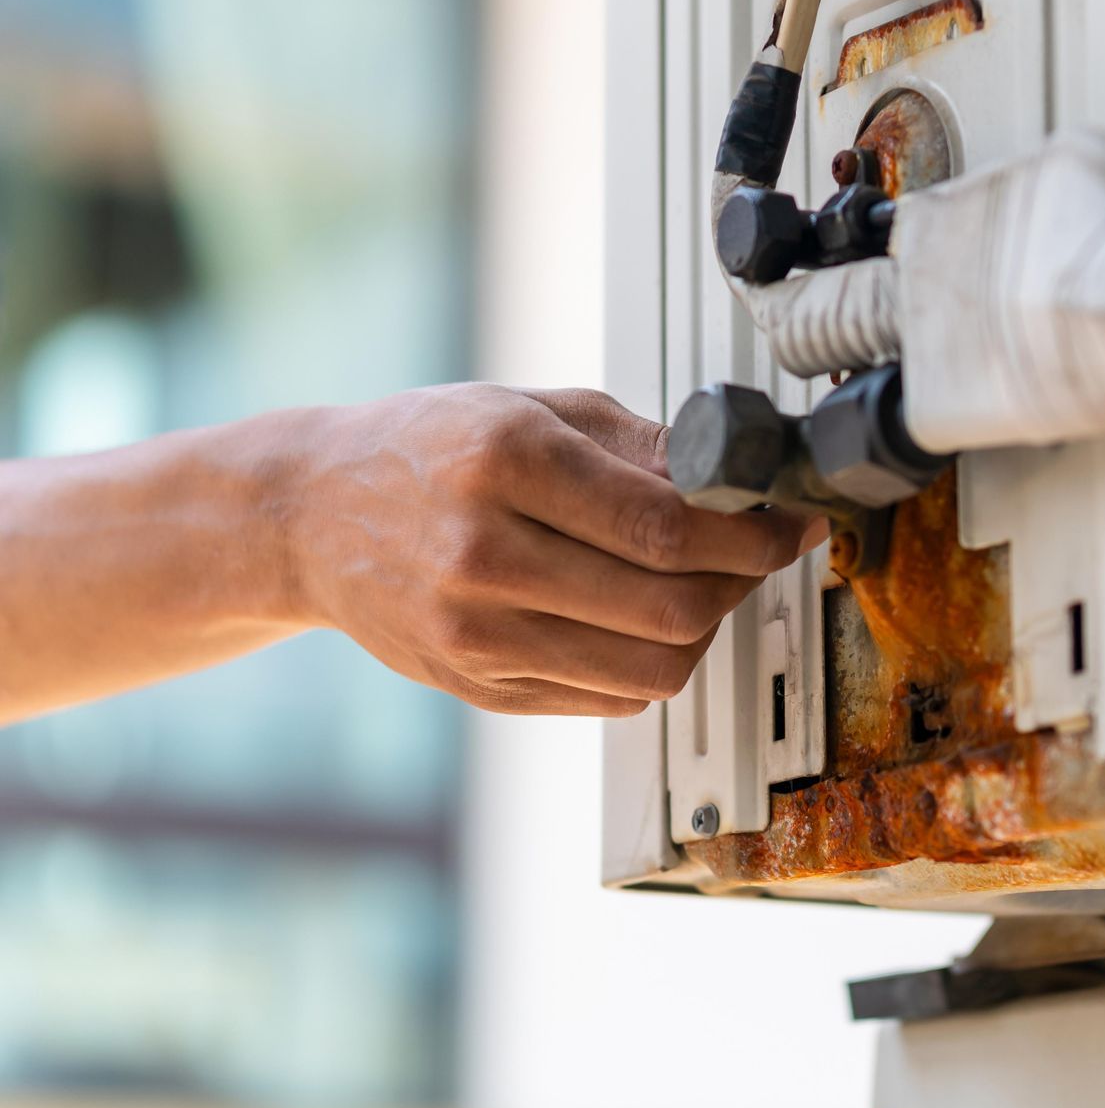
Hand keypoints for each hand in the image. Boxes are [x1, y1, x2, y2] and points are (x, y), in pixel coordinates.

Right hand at [281, 384, 823, 715]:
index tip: (793, 524)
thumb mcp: (531, 408)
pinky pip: (610, 699)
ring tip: (704, 588)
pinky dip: (652, 664)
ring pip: (651, 670)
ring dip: (705, 632)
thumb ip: (641, 445)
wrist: (308, 515)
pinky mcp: (479, 686)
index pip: (667, 527)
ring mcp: (478, 633)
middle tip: (755, 553)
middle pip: (671, 608)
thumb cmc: (423, 448)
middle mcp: (485, 554)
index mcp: (504, 463)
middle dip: (741, 583)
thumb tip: (738, 481)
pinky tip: (644, 620)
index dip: (754, 534)